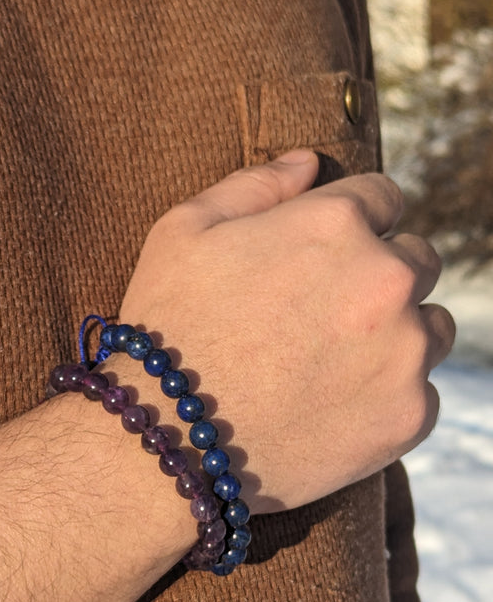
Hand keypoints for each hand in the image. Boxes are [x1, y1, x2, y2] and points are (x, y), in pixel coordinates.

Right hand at [120, 150, 454, 510]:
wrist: (170, 440)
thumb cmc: (168, 329)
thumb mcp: (184, 231)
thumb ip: (255, 184)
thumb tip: (309, 161)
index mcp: (336, 224)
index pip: (384, 197)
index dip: (353, 222)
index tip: (328, 254)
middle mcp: (385, 281)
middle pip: (417, 259)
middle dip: (379, 274)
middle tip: (324, 313)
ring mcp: (404, 353)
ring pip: (432, 326)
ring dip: (398, 334)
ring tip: (333, 362)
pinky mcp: (408, 415)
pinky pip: (421, 392)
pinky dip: (389, 395)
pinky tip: (335, 406)